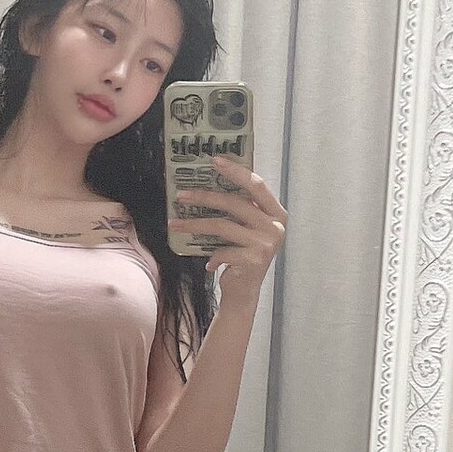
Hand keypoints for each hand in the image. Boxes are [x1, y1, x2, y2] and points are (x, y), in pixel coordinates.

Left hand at [168, 153, 287, 304]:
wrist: (245, 291)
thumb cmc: (242, 256)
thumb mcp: (247, 229)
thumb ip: (241, 209)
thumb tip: (209, 182)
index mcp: (277, 213)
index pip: (257, 185)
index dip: (236, 171)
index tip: (214, 160)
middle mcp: (276, 226)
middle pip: (235, 203)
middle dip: (204, 197)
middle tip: (181, 195)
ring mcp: (266, 243)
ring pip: (222, 225)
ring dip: (195, 224)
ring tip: (175, 224)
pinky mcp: (254, 260)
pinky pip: (222, 249)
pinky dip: (211, 255)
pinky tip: (207, 262)